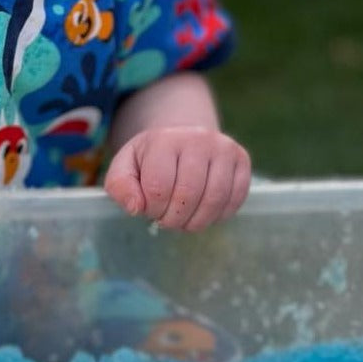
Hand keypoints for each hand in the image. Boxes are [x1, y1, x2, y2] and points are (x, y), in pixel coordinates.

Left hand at [104, 126, 250, 230]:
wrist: (182, 139)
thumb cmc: (150, 159)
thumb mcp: (125, 167)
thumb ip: (120, 187)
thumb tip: (136, 207)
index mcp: (164, 140)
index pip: (158, 188)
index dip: (151, 209)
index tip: (149, 208)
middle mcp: (199, 139)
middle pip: (188, 196)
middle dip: (174, 219)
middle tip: (167, 220)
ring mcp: (224, 148)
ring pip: (214, 200)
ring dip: (196, 222)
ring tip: (184, 220)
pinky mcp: (242, 160)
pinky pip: (235, 199)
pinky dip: (218, 216)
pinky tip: (203, 212)